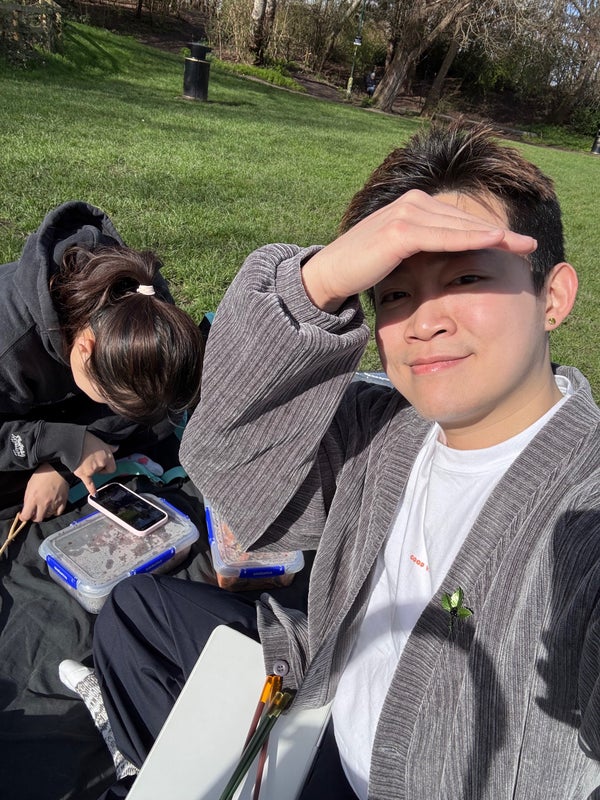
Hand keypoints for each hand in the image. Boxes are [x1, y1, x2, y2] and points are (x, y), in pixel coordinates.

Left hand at [21, 463, 68, 521]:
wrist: (56, 469)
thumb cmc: (42, 474)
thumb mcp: (29, 486)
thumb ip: (27, 499)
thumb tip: (26, 508)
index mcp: (33, 499)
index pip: (26, 516)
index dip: (23, 517)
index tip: (23, 515)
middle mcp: (43, 503)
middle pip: (38, 519)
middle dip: (34, 517)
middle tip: (34, 513)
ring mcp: (54, 503)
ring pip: (48, 516)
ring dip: (44, 513)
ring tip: (44, 507)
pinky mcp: (62, 501)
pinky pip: (58, 513)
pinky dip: (54, 512)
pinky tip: (52, 507)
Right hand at [73, 433, 118, 496]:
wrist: (72, 441)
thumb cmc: (85, 439)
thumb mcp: (101, 441)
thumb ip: (110, 447)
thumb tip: (116, 448)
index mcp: (107, 456)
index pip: (112, 468)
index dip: (107, 465)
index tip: (102, 462)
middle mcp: (101, 464)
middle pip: (102, 470)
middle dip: (97, 466)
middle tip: (90, 457)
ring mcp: (92, 469)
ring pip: (94, 474)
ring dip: (90, 469)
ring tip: (83, 458)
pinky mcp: (83, 473)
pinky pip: (89, 484)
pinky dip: (92, 489)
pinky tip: (95, 494)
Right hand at [301, 190, 537, 311]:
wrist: (329, 275)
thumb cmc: (362, 270)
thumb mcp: (398, 257)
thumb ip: (420, 251)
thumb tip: (441, 263)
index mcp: (413, 208)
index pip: (458, 220)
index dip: (487, 231)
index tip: (515, 244)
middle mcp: (411, 204)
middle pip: (463, 220)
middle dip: (499, 233)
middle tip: (530, 244)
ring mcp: (405, 214)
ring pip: (458, 227)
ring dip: (493, 236)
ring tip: (522, 245)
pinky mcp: (400, 231)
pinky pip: (443, 237)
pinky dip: (470, 239)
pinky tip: (495, 241)